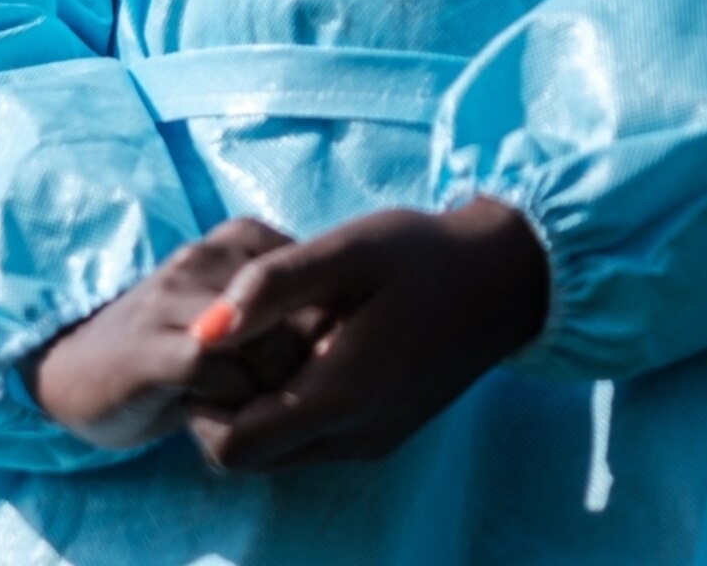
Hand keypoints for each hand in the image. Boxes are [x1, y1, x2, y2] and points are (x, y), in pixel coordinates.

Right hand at [28, 217, 311, 446]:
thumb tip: (351, 335)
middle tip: (277, 394)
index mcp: (234, 240)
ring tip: (245, 405)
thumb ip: (287, 312)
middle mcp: (202, 257)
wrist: (76, 374)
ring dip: (265, 383)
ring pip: (260, 336)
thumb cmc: (172, 348)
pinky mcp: (147, 347)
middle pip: (294, 310)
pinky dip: (230, 397)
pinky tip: (216, 413)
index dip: (323, 329)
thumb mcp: (236, 318)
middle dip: (298, 362)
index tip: (314, 364)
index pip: (315, 276)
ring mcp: (170, 299)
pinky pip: (214, 365)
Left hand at [182, 197, 549, 470]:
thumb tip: (202, 329)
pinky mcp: (381, 434)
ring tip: (275, 335)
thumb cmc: (424, 254)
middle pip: (248, 456)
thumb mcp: (347, 250)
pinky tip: (307, 347)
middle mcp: (354, 435)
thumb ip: (272, 285)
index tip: (214, 343)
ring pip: (276, 452)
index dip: (203, 402)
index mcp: (342, 395)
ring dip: (256, 406)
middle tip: (239, 336)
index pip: (232, 445)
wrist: (505, 278)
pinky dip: (289, 406)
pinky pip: (309, 440)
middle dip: (223, 406)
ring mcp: (370, 441)